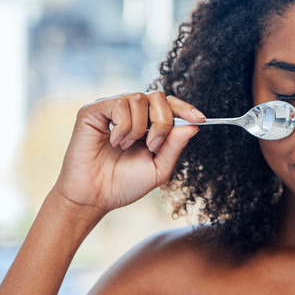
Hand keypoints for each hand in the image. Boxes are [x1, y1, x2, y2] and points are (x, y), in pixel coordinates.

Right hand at [51, 92, 202, 213]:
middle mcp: (130, 112)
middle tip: (153, 146)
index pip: (169, 104)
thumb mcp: (158, 168)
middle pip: (158, 97)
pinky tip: (115, 142)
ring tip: (127, 147)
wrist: (95, 197)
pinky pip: (118, 104)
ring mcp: (111, 109)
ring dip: (139, 128)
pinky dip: (123, 126)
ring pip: (139, 99)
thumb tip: (193, 126)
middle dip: (163, 122)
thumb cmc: (124, 184)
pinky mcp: (93, 111)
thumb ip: (174, 147)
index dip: (186, 108)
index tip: (200, 119)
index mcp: (147, 123)